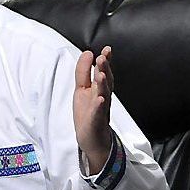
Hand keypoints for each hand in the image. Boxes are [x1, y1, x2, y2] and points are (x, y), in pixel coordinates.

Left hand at [73, 46, 114, 173]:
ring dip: (102, 84)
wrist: (93, 140)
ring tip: (100, 74)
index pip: (103, 73)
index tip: (107, 49)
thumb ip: (84, 72)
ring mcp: (100, 111)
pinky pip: (98, 114)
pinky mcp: (95, 123)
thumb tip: (88, 52)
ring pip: (103, 95)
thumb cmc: (88, 113)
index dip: (105, 62)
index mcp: (99, 90)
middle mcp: (102, 98)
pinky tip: (99, 99)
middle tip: (102, 57)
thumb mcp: (82, 89)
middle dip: (104, 69)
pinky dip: (99, 107)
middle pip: (105, 82)